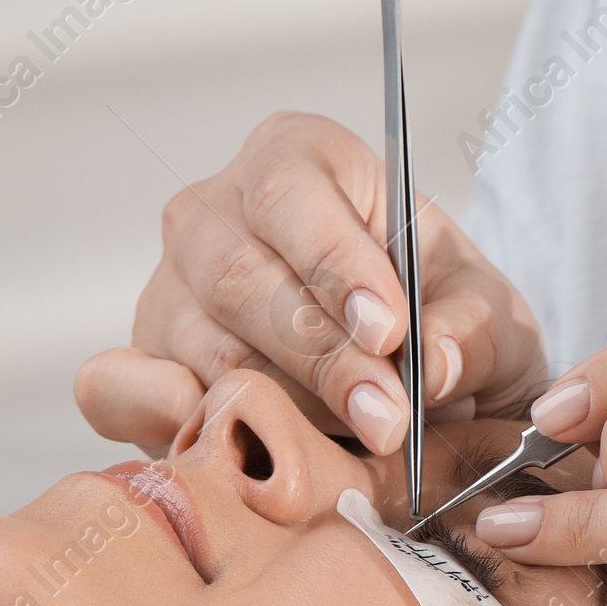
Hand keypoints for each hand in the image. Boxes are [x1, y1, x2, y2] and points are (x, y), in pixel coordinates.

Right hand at [74, 111, 547, 455]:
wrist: (410, 385)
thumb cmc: (443, 321)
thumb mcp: (490, 317)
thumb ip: (471, 331)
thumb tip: (432, 365)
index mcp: (298, 158)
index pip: (292, 191)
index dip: (334, 262)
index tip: (388, 330)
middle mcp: (214, 211)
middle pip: (238, 274)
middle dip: (318, 355)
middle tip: (386, 419)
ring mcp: (166, 289)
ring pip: (198, 344)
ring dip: (277, 405)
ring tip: (353, 447)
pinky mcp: (137, 363)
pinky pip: (116, 388)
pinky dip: (170, 422)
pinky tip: (241, 446)